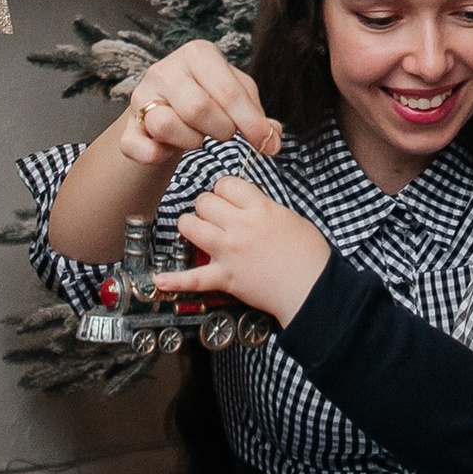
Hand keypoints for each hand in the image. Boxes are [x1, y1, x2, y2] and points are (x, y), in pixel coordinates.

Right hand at [115, 43, 283, 174]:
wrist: (168, 104)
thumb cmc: (210, 95)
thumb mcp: (238, 95)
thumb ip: (258, 115)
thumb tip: (273, 140)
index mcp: (198, 53)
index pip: (228, 92)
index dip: (251, 123)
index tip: (267, 144)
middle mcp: (165, 69)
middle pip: (198, 108)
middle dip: (221, 130)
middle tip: (225, 132)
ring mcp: (141, 96)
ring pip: (166, 125)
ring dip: (191, 141)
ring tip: (199, 136)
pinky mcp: (127, 124)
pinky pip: (135, 145)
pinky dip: (154, 156)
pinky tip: (168, 152)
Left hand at [158, 175, 330, 325]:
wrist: (313, 290)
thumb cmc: (309, 256)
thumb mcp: (290, 218)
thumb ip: (264, 209)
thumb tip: (246, 205)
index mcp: (260, 209)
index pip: (226, 184)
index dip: (225, 189)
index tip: (228, 197)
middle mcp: (240, 227)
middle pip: (205, 201)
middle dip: (208, 206)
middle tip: (218, 216)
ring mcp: (229, 252)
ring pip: (190, 226)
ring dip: (192, 227)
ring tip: (199, 231)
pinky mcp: (225, 278)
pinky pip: (193, 279)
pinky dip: (175, 281)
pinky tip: (160, 279)